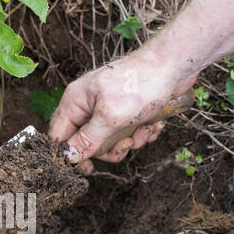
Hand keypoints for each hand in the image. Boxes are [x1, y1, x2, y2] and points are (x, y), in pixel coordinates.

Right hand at [48, 47, 193, 174]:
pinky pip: (127, 133)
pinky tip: (153, 123)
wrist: (174, 65)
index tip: (88, 168)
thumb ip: (87, 139)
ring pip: (110, 141)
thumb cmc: (140, 83)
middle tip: (126, 143)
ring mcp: (109, 108)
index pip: (59, 135)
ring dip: (130, 141)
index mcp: (76, 101)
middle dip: (109, 148)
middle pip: (87, 142)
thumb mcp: (111, 117)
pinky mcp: (128, 111)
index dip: (69, 154)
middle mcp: (89, 105)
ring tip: (144, 129)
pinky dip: (141, 133)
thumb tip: (67, 157)